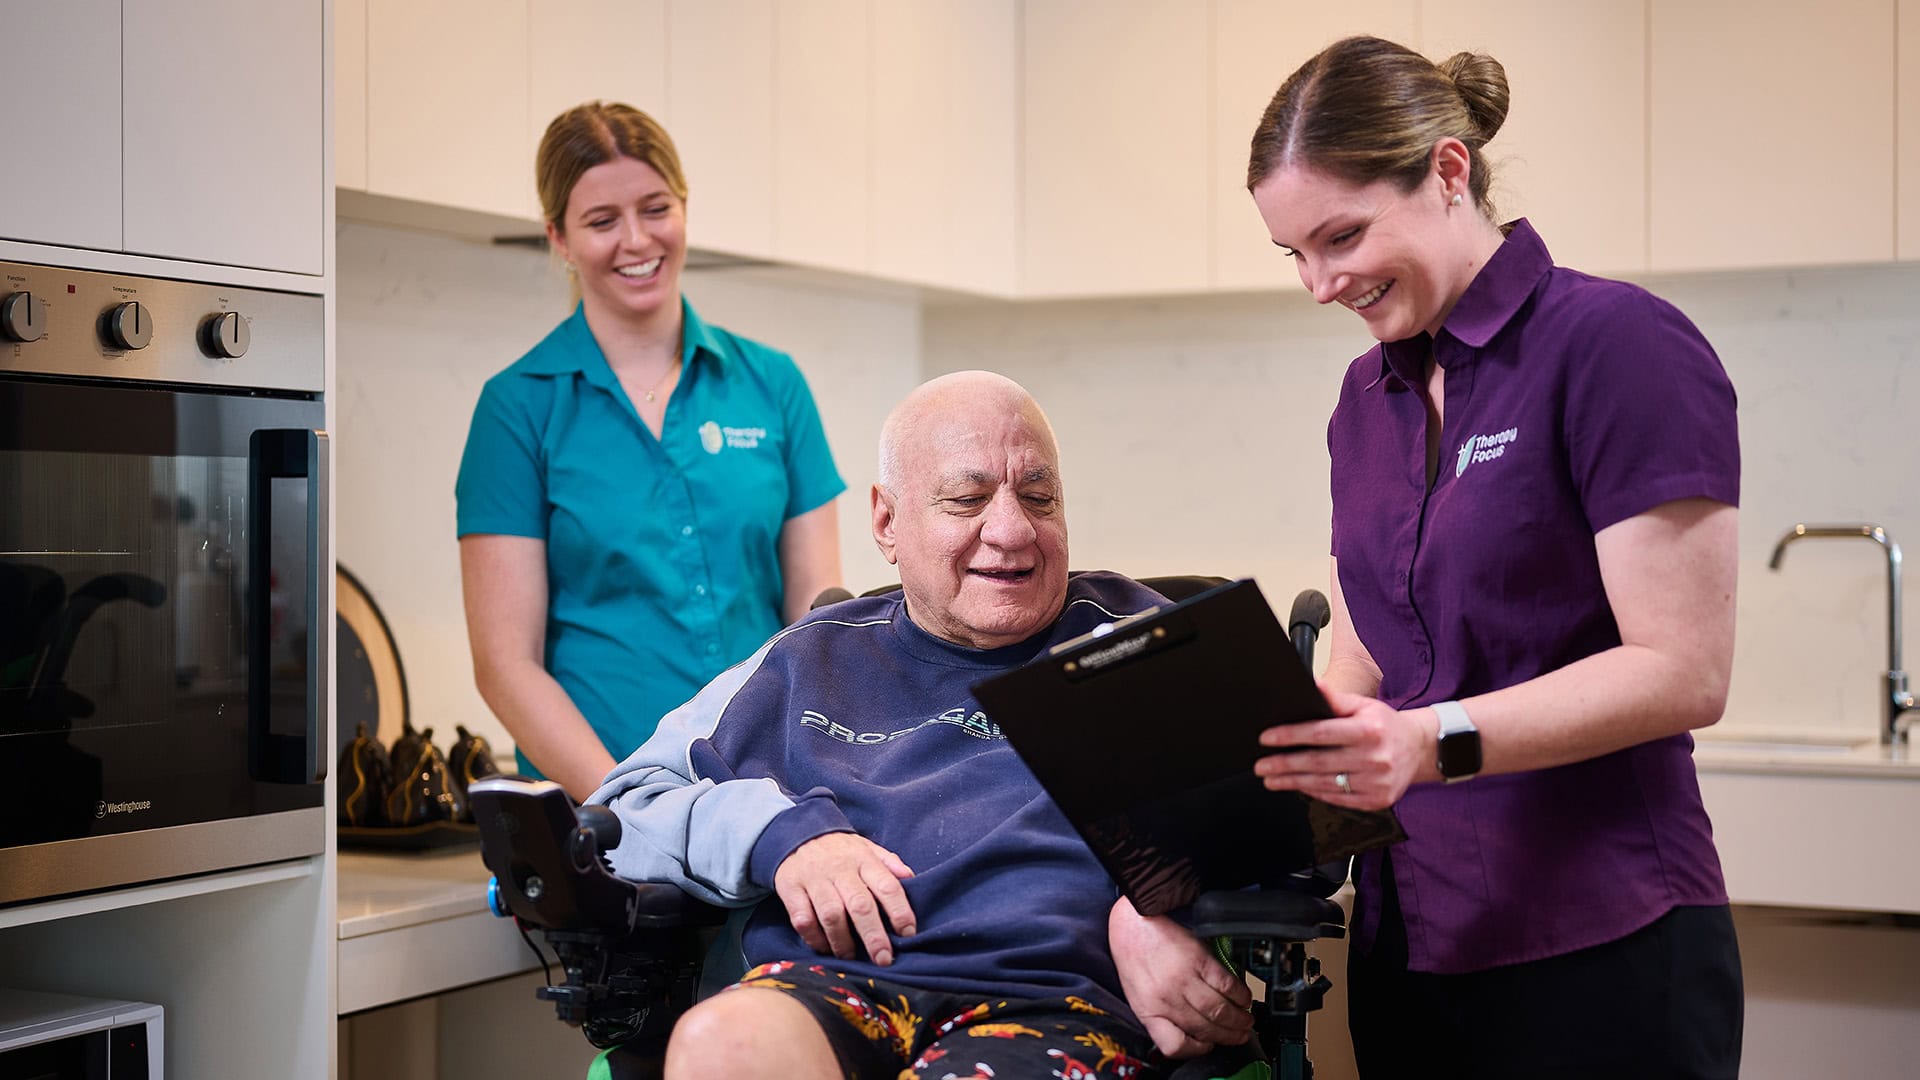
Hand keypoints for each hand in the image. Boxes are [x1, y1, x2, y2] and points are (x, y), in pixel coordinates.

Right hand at [773, 832, 916, 965]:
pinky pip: (803, 919)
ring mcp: (814, 879)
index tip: (909, 933)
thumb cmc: (840, 850)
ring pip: (831, 915)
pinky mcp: (791, 889)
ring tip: (850, 957)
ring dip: (842, 941)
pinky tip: (824, 947)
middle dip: (873, 935)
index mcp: (864, 859)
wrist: (796, 832)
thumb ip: (889, 864)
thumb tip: (911, 879)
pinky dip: (814, 938)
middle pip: (860, 905)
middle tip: (882, 958)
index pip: (887, 886)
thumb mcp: (867, 848)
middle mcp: (840, 869)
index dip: (900, 911)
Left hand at [1107, 897, 1251, 1057]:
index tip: (1208, 1046)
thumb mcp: (1138, 993)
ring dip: (1238, 1019)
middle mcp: (1166, 999)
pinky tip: (1244, 998)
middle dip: (1228, 1037)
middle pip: (1205, 1029)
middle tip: (1240, 1035)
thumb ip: (1159, 1013)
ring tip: (1246, 1020)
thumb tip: (1188, 1028)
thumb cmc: (1134, 956)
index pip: (1174, 1045)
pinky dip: (1239, 995)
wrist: (1132, 922)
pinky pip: (1225, 985)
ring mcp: (1183, 980)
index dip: (1196, 1050)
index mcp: (1149, 1011)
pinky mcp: (1197, 960)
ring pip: (1218, 1011)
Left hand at [1252, 685, 1430, 809]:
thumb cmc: (1385, 725)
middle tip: (1261, 765)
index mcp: (1369, 730)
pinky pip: (1338, 798)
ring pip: (1325, 784)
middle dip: (1284, 764)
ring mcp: (1376, 782)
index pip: (1321, 733)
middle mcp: (1374, 758)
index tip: (1267, 739)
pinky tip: (1298, 787)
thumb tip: (1311, 686)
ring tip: (1272, 779)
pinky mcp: (1377, 800)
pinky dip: (1315, 793)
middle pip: (1318, 763)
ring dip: (1293, 782)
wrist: (1419, 750)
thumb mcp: (1363, 705)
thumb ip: (1335, 699)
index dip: (1290, 736)